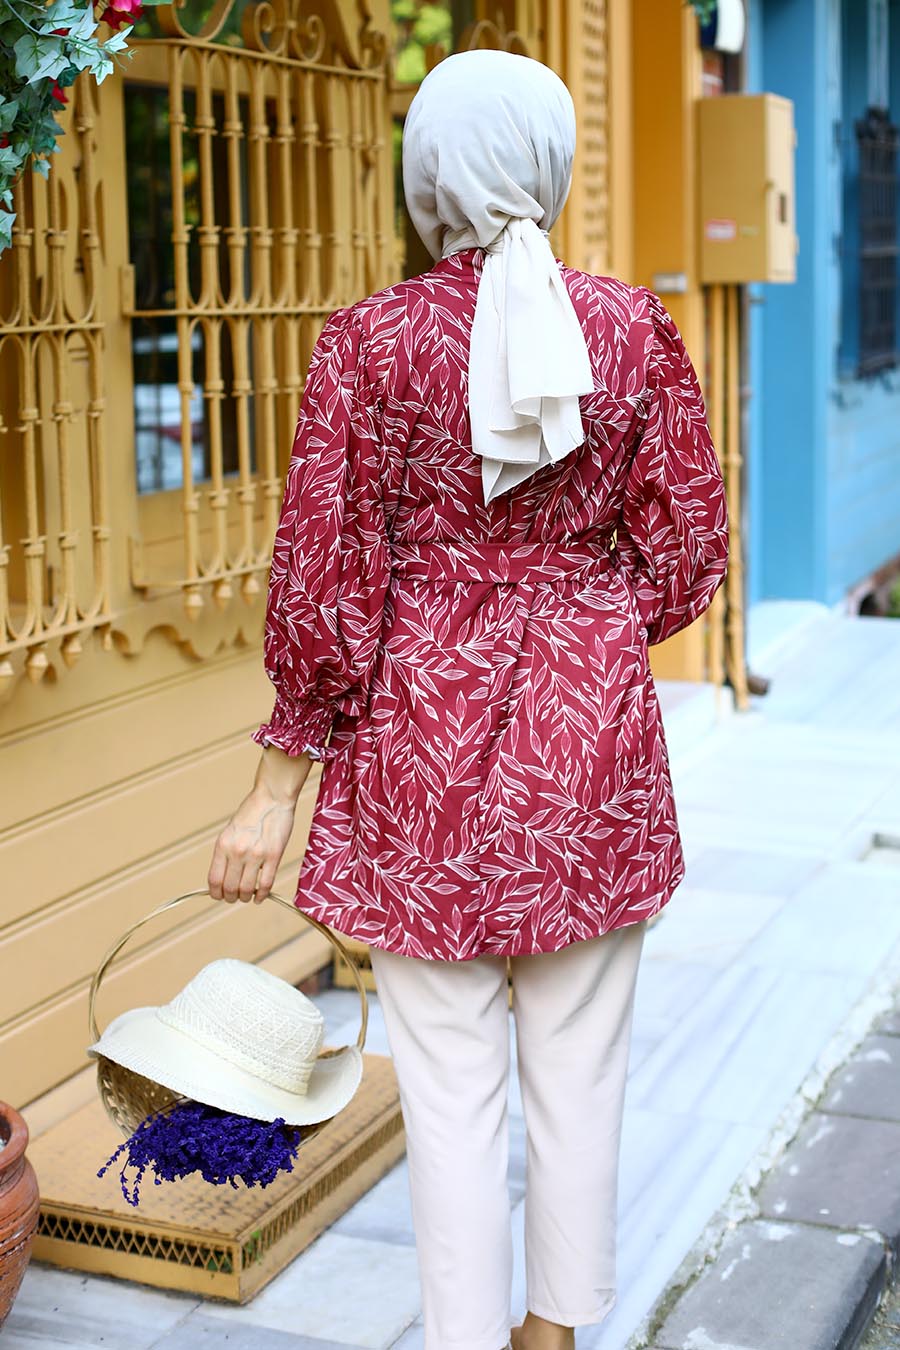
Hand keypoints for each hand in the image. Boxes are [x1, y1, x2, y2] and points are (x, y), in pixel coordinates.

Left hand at [208, 746, 312, 903]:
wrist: (272, 797)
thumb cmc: (252, 812)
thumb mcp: (231, 831)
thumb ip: (227, 853)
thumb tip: (225, 877)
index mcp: (223, 845)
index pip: (214, 880)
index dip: (216, 893)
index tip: (220, 896)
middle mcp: (237, 852)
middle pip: (229, 888)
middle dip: (231, 898)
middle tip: (235, 898)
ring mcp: (256, 855)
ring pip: (247, 889)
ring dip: (246, 897)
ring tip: (248, 896)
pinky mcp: (274, 856)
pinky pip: (266, 884)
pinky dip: (262, 895)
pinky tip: (260, 897)